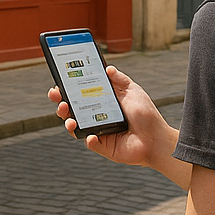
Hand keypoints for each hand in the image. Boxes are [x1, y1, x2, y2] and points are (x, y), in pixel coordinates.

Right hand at [48, 66, 173, 167]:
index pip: (79, 94)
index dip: (67, 89)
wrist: (157, 138)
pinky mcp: (102, 146)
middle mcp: (96, 116)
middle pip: (72, 110)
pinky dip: (88, 139)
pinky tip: (91, 135)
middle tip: (58, 97)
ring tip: (70, 118)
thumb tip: (108, 68)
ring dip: (68, 121)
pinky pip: (90, 143)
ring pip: (75, 127)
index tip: (58, 83)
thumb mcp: (133, 91)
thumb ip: (120, 80)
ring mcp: (98, 132)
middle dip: (61, 103)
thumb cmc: (146, 115)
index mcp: (101, 102)